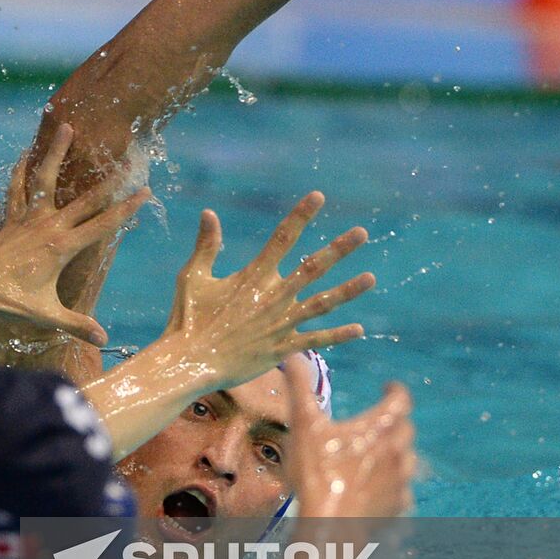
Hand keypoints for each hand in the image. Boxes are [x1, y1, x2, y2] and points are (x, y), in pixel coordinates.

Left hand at [0, 124, 149, 345]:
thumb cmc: (7, 300)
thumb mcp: (46, 315)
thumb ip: (77, 324)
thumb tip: (105, 340)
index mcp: (63, 247)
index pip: (103, 224)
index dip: (127, 208)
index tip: (146, 191)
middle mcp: (49, 226)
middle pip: (85, 198)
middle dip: (110, 179)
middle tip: (128, 159)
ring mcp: (29, 218)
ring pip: (46, 179)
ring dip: (57, 152)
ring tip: (68, 127)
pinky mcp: (12, 218)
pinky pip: (17, 188)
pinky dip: (22, 170)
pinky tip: (26, 153)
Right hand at [164, 191, 374, 386]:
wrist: (190, 362)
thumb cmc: (188, 318)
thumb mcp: (193, 277)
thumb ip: (206, 245)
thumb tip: (209, 212)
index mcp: (253, 276)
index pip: (282, 238)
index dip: (301, 215)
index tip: (318, 196)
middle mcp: (274, 296)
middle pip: (313, 267)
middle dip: (339, 248)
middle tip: (362, 233)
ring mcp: (281, 323)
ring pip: (322, 303)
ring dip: (348, 290)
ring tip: (371, 278)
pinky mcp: (282, 348)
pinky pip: (315, 340)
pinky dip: (337, 335)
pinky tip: (359, 329)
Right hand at [285, 356, 415, 518]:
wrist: (329, 526)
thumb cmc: (317, 473)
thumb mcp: (303, 425)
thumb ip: (299, 387)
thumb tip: (292, 355)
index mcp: (379, 428)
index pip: (401, 399)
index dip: (395, 390)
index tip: (387, 386)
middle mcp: (396, 452)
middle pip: (406, 429)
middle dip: (395, 421)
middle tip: (379, 420)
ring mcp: (399, 482)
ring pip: (408, 460)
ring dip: (397, 453)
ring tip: (380, 453)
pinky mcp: (396, 508)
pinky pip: (403, 492)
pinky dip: (394, 485)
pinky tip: (379, 488)